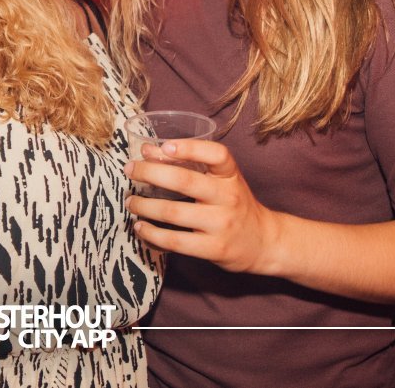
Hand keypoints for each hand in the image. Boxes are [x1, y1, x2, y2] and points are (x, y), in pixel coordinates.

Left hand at [124, 139, 279, 273]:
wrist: (263, 241)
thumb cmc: (235, 205)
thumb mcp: (222, 181)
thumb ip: (190, 165)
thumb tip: (147, 152)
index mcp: (231, 175)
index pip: (216, 154)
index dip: (189, 148)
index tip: (164, 146)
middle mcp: (229, 197)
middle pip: (184, 181)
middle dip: (150, 173)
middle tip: (130, 169)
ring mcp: (221, 224)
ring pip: (173, 212)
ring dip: (144, 205)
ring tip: (131, 201)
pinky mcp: (213, 248)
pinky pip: (175, 241)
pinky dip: (152, 234)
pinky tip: (140, 227)